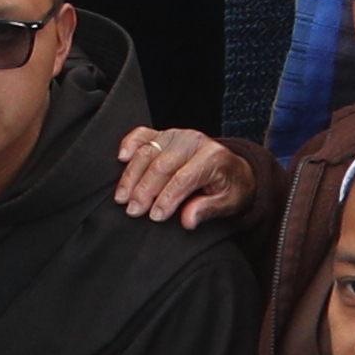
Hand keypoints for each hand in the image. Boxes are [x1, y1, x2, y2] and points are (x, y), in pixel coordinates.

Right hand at [113, 126, 254, 228]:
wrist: (232, 170)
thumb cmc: (228, 187)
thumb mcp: (228, 203)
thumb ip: (207, 210)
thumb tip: (187, 220)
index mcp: (213, 157)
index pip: (184, 178)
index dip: (167, 198)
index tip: (155, 216)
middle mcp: (194, 141)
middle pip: (162, 165)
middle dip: (145, 190)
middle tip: (134, 210)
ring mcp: (177, 135)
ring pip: (148, 152)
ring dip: (132, 175)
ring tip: (122, 197)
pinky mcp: (164, 134)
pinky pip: (142, 134)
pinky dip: (129, 144)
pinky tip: (122, 159)